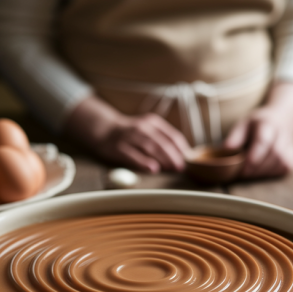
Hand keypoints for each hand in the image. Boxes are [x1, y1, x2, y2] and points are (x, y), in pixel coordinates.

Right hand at [64, 96, 190, 172]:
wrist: (105, 129)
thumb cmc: (131, 133)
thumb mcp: (148, 129)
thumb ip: (163, 140)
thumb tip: (181, 156)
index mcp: (153, 122)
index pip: (172, 135)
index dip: (181, 148)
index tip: (187, 159)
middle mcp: (142, 127)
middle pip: (162, 142)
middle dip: (173, 155)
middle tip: (180, 167)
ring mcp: (129, 137)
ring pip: (149, 147)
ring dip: (163, 158)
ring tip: (171, 168)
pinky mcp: (118, 147)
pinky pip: (133, 155)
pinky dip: (144, 162)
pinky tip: (153, 169)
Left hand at [224, 82, 292, 178]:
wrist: (283, 119)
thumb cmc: (258, 124)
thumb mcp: (244, 123)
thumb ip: (235, 136)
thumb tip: (225, 150)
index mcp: (268, 124)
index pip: (263, 141)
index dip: (253, 157)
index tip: (243, 170)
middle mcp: (283, 136)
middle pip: (272, 156)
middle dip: (255, 168)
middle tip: (240, 173)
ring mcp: (291, 149)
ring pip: (277, 166)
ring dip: (261, 172)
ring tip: (250, 169)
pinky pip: (280, 172)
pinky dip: (268, 174)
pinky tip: (261, 169)